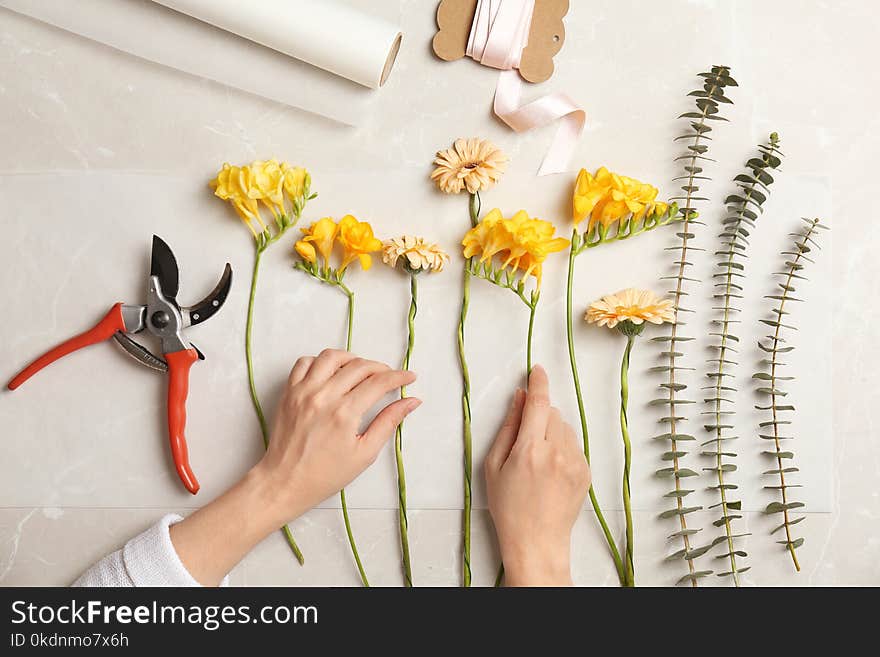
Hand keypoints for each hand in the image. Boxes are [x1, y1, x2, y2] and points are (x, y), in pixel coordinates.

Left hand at [256, 349, 419, 522]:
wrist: (284, 482)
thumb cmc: (324, 474)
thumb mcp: (364, 453)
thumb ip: (388, 423)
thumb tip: (411, 402)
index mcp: (344, 413)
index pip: (379, 382)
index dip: (399, 376)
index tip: (409, 377)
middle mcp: (323, 396)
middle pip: (359, 366)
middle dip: (381, 368)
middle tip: (388, 377)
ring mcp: (303, 391)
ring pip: (332, 356)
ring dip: (351, 359)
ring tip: (360, 370)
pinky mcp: (289, 392)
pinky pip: (305, 362)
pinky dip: (320, 362)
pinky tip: (331, 373)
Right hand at [484, 365, 589, 586]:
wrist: (536, 540)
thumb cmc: (508, 506)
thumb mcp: (494, 465)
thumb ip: (508, 428)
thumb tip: (519, 398)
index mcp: (530, 449)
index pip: (538, 402)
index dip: (537, 382)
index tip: (537, 370)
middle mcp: (556, 452)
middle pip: (551, 412)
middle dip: (538, 415)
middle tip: (525, 440)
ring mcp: (575, 462)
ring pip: (564, 426)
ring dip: (551, 431)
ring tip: (537, 459)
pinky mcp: (586, 471)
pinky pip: (573, 444)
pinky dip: (562, 447)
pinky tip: (550, 470)